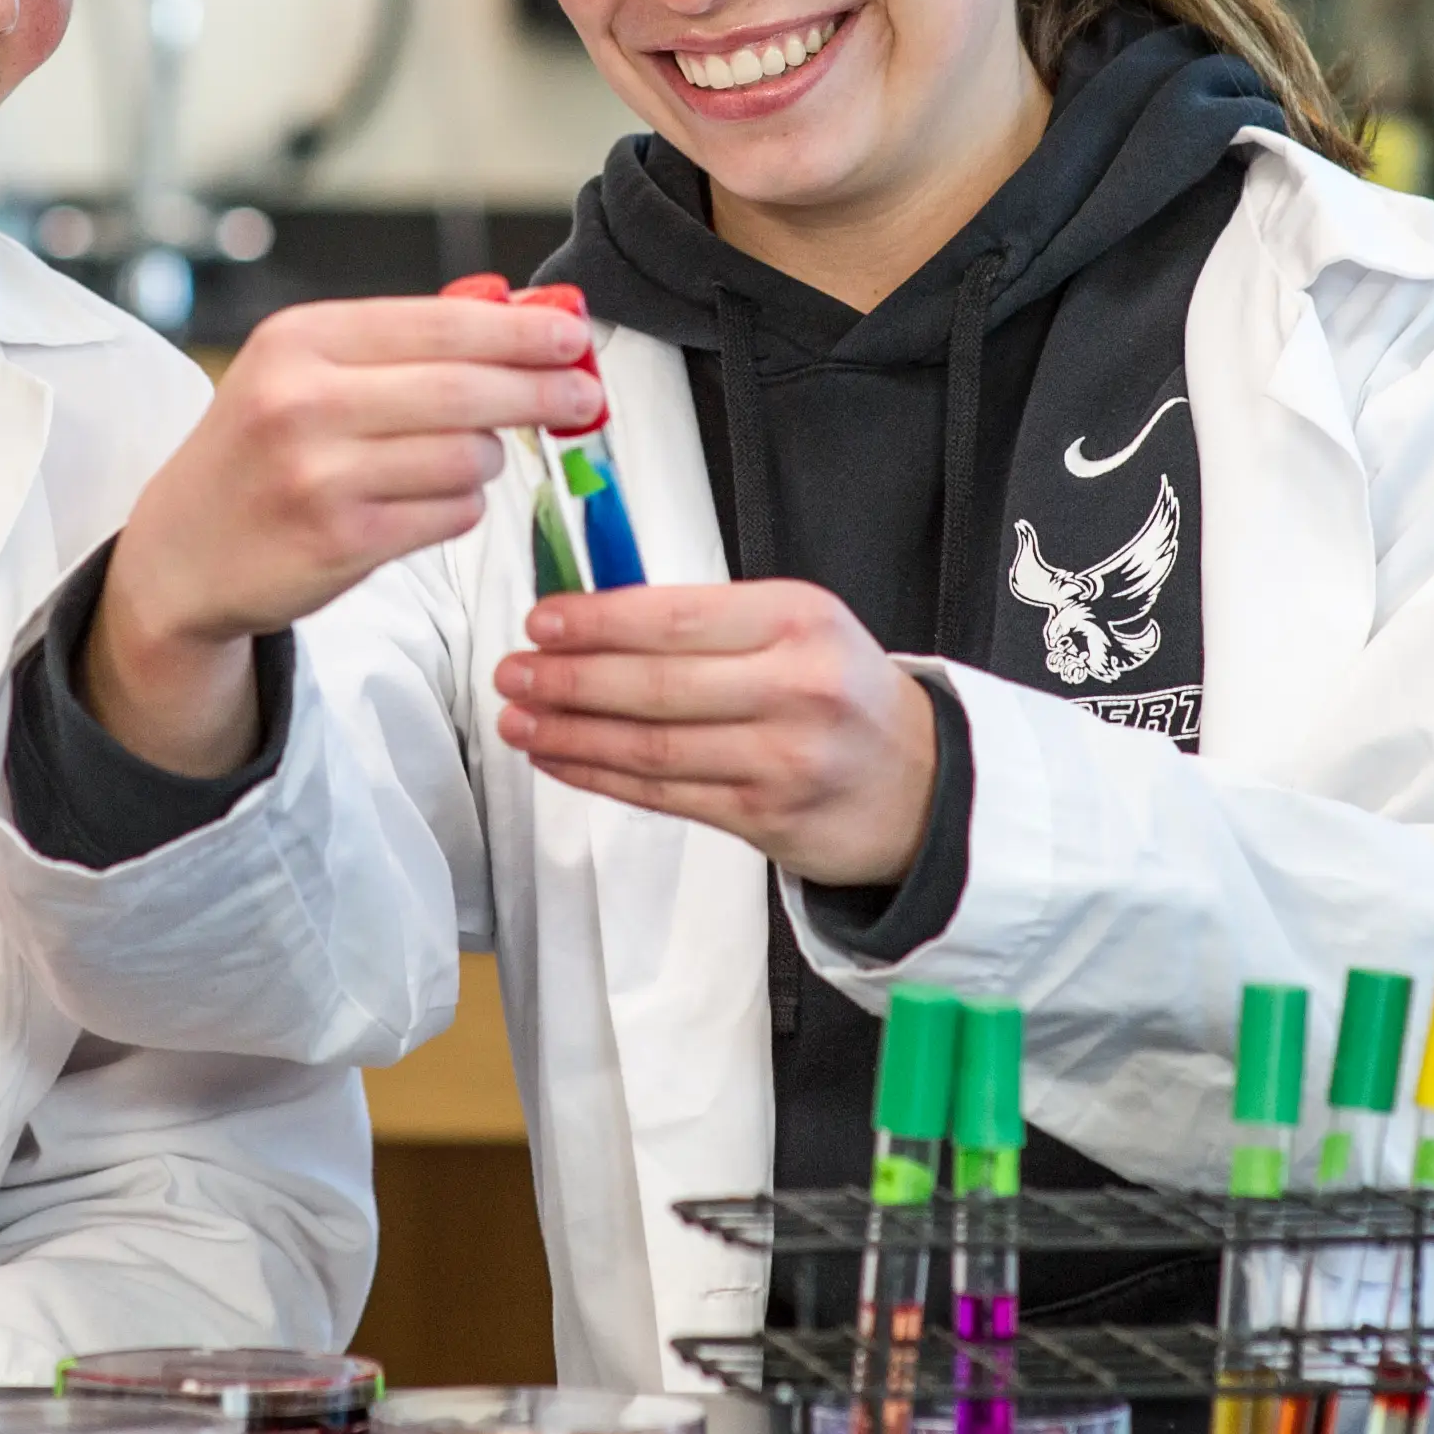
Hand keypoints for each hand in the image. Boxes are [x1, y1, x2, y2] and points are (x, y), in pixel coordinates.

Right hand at [91, 297, 601, 775]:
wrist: (181, 552)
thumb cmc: (260, 449)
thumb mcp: (302, 370)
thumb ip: (402, 344)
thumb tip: (522, 316)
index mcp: (300, 340)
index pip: (441, 324)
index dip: (520, 331)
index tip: (572, 336)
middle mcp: (302, 401)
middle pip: (466, 389)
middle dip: (540, 391)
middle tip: (582, 395)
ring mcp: (319, 475)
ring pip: (466, 457)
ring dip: (484, 459)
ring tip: (455, 458)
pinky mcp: (339, 541)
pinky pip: (451, 514)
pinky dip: (458, 507)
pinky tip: (426, 502)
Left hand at [493, 581, 938, 887]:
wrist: (920, 784)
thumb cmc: (840, 691)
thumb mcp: (797, 627)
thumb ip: (707, 621)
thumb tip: (591, 615)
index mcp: (799, 620)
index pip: (678, 616)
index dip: (599, 621)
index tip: (541, 621)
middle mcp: (796, 688)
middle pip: (656, 686)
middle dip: (569, 680)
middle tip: (513, 671)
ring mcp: (781, 760)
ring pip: (650, 748)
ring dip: (571, 732)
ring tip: (518, 717)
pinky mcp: (764, 818)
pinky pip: (662, 795)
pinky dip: (600, 775)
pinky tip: (560, 757)